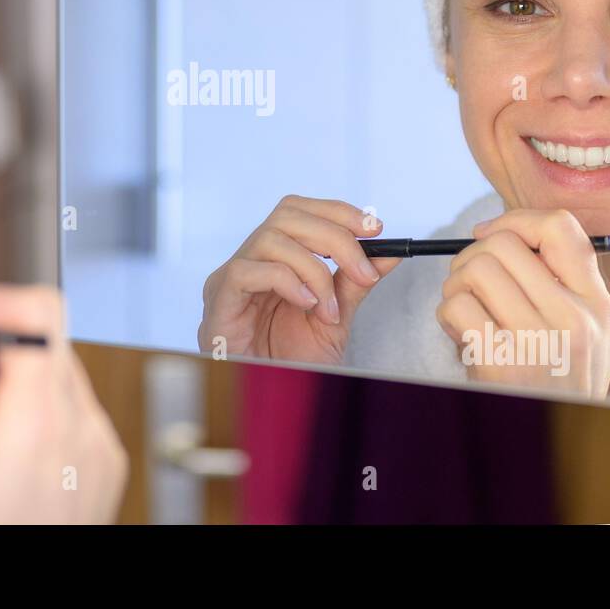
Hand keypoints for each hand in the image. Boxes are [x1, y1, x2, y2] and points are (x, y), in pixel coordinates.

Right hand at [0, 285, 126, 523]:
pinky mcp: (107, 459)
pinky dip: (37, 410)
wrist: (27, 608)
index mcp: (38, 423)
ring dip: (11, 379)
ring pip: (58, 372)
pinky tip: (3, 450)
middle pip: (45, 339)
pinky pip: (73, 408)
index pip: (40, 310)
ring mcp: (101, 444)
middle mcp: (82, 426)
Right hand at [199, 195, 400, 363]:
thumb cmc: (294, 360)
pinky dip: (286, 282)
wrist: (273, 398)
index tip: (373, 228)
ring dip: (314, 270)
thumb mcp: (335, 317)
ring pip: (271, 238)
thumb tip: (390, 252)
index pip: (300, 210)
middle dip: (335, 236)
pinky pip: (247, 271)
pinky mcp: (219, 299)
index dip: (337, 212)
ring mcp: (230, 278)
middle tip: (364, 270)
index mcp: (274, 258)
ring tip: (328, 309)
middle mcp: (251, 260)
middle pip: (288, 214)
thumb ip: (356, 281)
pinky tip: (305, 305)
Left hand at [436, 208, 609, 396]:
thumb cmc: (557, 381)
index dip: (515, 220)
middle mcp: (574, 317)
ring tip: (466, 312)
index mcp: (596, 303)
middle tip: (470, 285)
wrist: (554, 436)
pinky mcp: (502, 362)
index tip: (490, 235)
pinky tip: (462, 337)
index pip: (561, 226)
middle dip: (471, 257)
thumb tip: (498, 232)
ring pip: (475, 270)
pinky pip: (456, 307)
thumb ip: (559, 282)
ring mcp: (538, 340)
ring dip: (455, 287)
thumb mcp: (584, 331)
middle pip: (503, 244)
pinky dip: (447, 316)